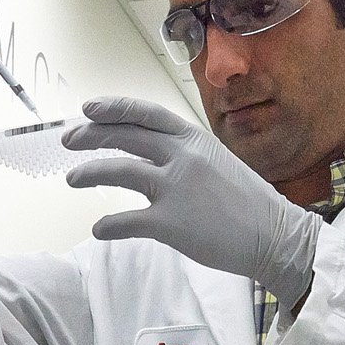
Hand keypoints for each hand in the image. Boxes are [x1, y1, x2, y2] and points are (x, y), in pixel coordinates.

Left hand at [62, 96, 319, 301]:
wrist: (276, 236)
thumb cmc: (247, 202)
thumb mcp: (217, 161)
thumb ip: (185, 154)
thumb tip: (151, 154)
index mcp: (194, 139)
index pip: (145, 113)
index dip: (113, 108)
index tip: (88, 109)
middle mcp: (182, 157)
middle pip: (123, 136)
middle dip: (90, 135)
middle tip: (68, 141)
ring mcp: (176, 188)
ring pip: (118, 171)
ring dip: (89, 173)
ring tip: (72, 179)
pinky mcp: (171, 223)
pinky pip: (126, 221)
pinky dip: (107, 225)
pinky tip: (99, 229)